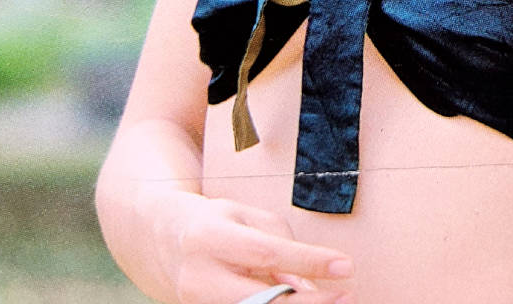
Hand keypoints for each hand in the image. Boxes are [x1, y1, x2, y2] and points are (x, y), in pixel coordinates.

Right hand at [162, 192, 354, 303]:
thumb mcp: (247, 217)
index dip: (309, 261)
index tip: (345, 266)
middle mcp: (199, 277)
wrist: (166, 241)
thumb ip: (280, 244)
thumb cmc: (217, 222)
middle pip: (260, 299)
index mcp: (210, 237)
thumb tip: (311, 284)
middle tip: (346, 297)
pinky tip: (303, 302)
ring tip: (331, 302)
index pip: (267, 253)